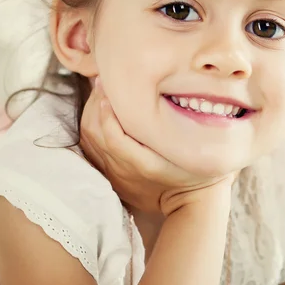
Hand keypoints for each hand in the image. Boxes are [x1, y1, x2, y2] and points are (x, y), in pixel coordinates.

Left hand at [79, 78, 235, 215]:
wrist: (189, 202)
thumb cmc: (196, 170)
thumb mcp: (192, 150)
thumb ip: (175, 126)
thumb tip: (158, 95)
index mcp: (144, 165)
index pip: (113, 136)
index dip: (107, 110)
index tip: (111, 87)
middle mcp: (124, 170)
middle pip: (95, 133)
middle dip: (96, 103)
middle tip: (105, 82)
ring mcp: (114, 174)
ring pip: (89, 138)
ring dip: (91, 112)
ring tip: (101, 92)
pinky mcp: (110, 175)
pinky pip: (90, 147)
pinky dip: (90, 126)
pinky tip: (98, 112)